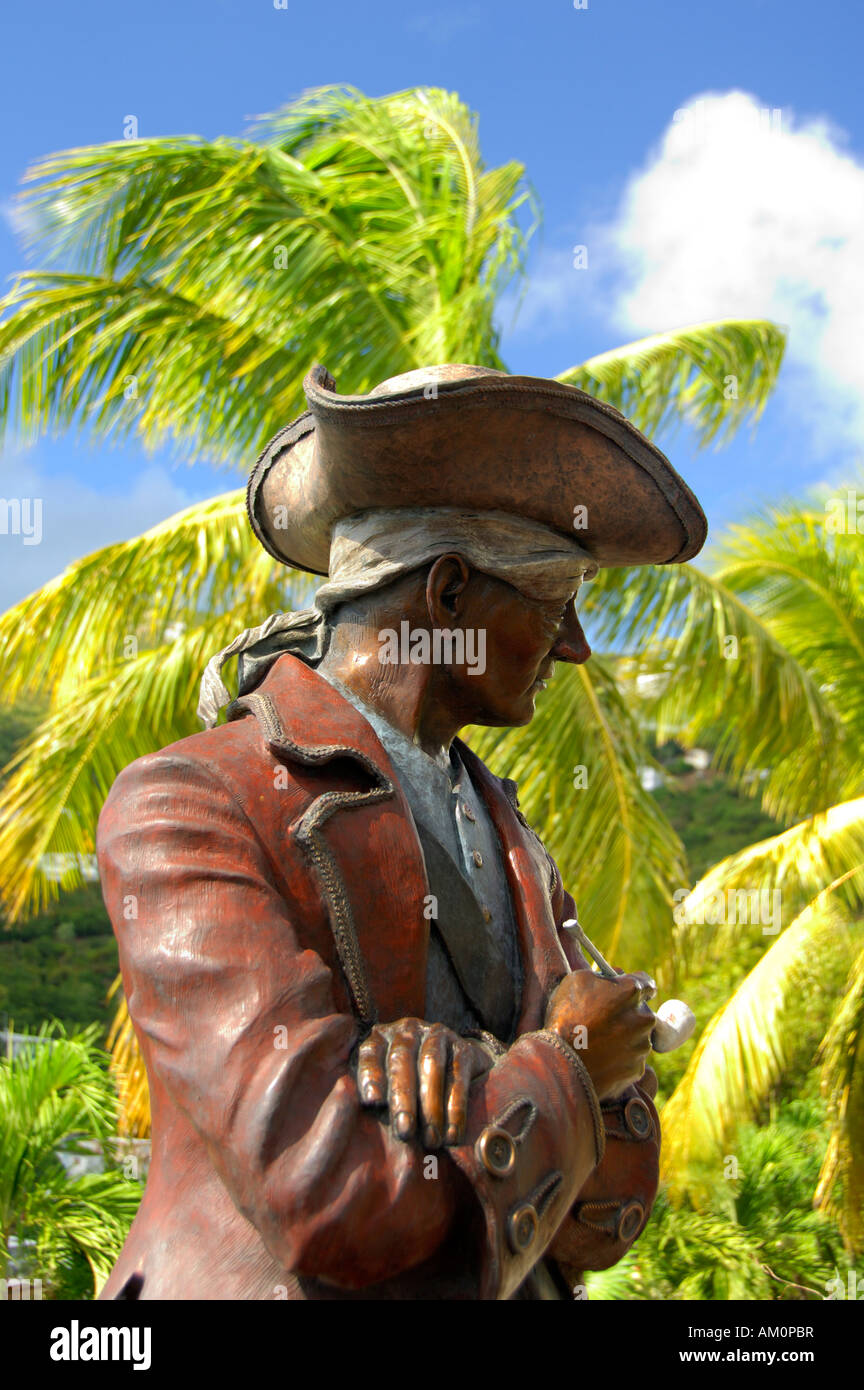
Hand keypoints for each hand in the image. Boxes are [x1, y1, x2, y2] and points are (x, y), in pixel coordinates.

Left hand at [356, 1019, 492, 1148]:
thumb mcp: (385, 1091)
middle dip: (402, 1097)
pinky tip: (452, 1134)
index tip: (372, 1102)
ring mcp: (436, 1035)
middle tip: (404, 1132)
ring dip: (430, 1105)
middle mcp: (407, 1031)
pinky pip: (458, 1076)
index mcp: (380, 1038)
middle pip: (401, 1059)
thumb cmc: (407, 1092)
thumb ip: (374, 1101)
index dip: (371, 1075)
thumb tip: (361, 1122)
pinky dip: (456, 1108)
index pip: (370, 1053)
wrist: (456, 1072)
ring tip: (431, 1140)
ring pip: (431, 1065)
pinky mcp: (463, 1047)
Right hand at [544, 970, 656, 1100]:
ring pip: (639, 1038)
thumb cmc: (566, 1016)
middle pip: (643, 1012)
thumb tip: (616, 976)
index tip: (628, 991)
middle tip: (606, 1019)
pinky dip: (621, 1059)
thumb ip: (602, 974)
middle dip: (629, 1013)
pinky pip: (632, 1060)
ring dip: (625, 1037)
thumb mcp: (577, 980)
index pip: (647, 983)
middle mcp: (644, 1018)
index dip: (636, 985)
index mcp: (632, 992)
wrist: (562, 1061)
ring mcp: (642, 1046)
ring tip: (598, 1042)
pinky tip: (601, 1058)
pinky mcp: (637, 1069)